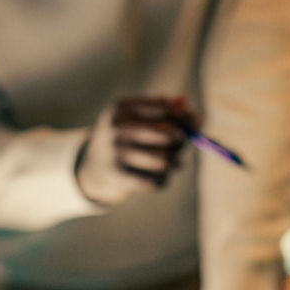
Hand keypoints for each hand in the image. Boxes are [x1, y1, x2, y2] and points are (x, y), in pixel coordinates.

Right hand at [76, 95, 198, 205]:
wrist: (91, 165)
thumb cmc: (124, 136)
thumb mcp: (135, 116)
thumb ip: (164, 110)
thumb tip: (194, 114)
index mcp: (122, 108)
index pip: (164, 109)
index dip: (185, 117)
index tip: (197, 122)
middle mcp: (117, 128)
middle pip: (166, 134)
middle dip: (181, 141)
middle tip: (182, 143)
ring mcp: (116, 153)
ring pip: (162, 161)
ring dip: (175, 163)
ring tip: (177, 163)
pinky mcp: (118, 176)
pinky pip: (153, 182)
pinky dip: (163, 180)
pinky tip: (162, 177)